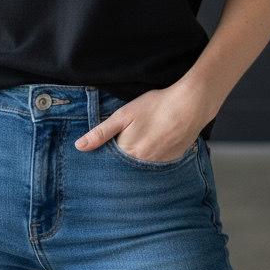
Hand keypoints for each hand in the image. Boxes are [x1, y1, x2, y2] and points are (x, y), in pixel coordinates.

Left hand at [74, 85, 216, 162]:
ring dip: (138, 157)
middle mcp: (144, 163)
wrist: (190, 104)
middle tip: (129, 139)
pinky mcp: (173, 159)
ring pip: (142, 165)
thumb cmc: (156, 105)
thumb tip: (79, 147)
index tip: (107, 147)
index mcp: (128, 152)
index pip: (110, 161)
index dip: (107, 154)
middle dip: (122, 158)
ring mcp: (160, 163)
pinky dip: (154, 155)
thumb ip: (101, 132)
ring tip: (143, 139)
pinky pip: (158, 163)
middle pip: (126, 165)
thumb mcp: (123, 114)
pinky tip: (157, 141)